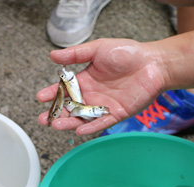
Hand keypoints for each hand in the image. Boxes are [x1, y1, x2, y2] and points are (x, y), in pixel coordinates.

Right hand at [37, 38, 165, 134]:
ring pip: (83, 117)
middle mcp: (93, 94)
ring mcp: (104, 105)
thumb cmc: (127, 52)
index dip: (52, 93)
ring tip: (55, 125)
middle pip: (71, 107)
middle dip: (56, 113)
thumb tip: (52, 56)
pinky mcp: (117, 113)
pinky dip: (90, 127)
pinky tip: (79, 130)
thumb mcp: (98, 49)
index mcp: (87, 79)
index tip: (40, 97)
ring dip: (69, 123)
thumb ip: (75, 54)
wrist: (153, 63)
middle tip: (44, 119)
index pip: (65, 89)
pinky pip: (101, 122)